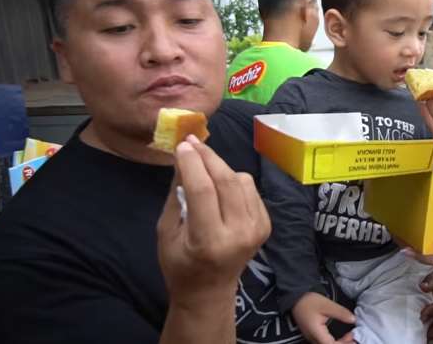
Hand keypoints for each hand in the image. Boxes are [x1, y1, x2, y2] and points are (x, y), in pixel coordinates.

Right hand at [157, 135, 271, 309]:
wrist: (209, 292)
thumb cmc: (179, 264)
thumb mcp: (166, 232)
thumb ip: (176, 195)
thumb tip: (183, 158)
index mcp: (209, 241)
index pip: (203, 191)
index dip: (192, 163)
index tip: (182, 145)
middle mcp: (239, 234)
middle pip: (227, 181)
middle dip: (208, 157)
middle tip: (192, 142)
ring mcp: (257, 229)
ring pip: (241, 180)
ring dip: (220, 167)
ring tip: (202, 166)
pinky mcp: (266, 224)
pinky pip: (250, 189)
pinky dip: (234, 180)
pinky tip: (220, 185)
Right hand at [292, 292, 355, 343]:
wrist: (296, 298)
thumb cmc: (309, 301)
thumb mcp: (327, 304)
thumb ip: (340, 313)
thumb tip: (353, 319)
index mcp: (316, 333)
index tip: (354, 338)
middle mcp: (313, 338)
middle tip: (354, 337)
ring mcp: (312, 337)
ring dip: (339, 343)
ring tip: (350, 336)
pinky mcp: (313, 335)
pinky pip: (325, 342)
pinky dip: (335, 341)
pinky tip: (342, 336)